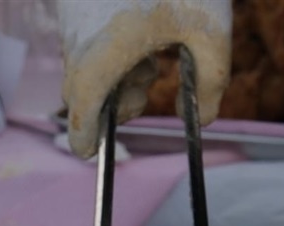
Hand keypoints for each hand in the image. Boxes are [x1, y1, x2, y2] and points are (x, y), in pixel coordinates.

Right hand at [57, 0, 231, 158]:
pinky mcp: (73, 3)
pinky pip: (87, 36)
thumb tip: (203, 118)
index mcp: (103, 57)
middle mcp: (78, 41)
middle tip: (152, 77)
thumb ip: (212, 82)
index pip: (80, 115)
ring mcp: (71, 19)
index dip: (86, 140)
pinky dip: (112, 43)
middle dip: (117, 97)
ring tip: (155, 45)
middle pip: (85, 92)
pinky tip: (142, 21)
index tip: (94, 152)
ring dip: (118, 68)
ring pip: (88, 63)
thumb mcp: (212, 30)